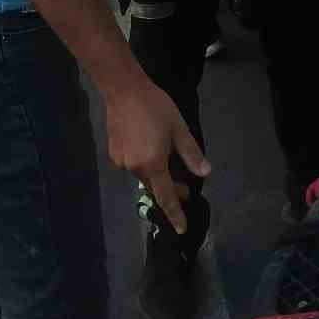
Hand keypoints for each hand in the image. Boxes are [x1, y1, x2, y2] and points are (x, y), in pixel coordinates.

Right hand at [105, 80, 209, 234]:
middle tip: (185, 186)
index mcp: (153, 164)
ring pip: (143, 174)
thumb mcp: (179, 129)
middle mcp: (135, 168)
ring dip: (156, 173)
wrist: (123, 89)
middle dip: (170, 188)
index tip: (181, 229)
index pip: (166, 197)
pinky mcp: (113, 154)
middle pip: (155, 185)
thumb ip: (191, 154)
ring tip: (166, 157)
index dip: (175, 214)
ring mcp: (121, 162)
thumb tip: (205, 173)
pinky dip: (143, 162)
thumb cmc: (156, 107)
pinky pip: (132, 165)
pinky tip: (147, 145)